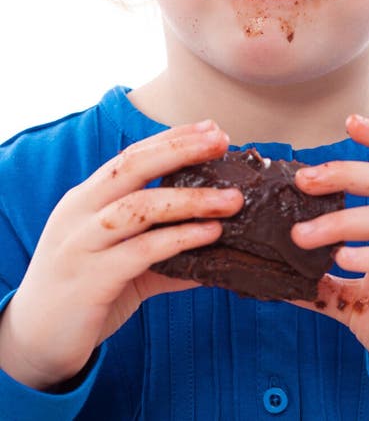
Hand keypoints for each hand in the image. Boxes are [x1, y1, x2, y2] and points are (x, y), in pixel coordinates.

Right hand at [0, 120, 242, 389]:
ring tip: (233, 200)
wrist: (33, 343)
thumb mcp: (123, 263)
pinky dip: (180, 239)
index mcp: (85, 199)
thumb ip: (164, 251)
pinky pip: (141, 251)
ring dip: (191, 199)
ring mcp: (81, 244)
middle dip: (181, 149)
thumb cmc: (82, 293)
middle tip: (221, 142)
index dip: (172, 139)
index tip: (212, 128)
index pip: (132, 155)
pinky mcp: (90, 279)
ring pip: (140, 207)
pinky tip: (210, 235)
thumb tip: (217, 244)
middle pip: (133, 166)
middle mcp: (79, 212)